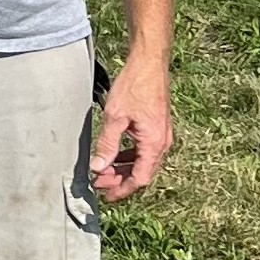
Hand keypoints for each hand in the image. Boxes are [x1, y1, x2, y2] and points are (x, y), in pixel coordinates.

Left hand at [89, 57, 171, 201]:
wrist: (149, 64)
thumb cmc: (134, 86)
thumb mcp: (115, 117)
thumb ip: (107, 144)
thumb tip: (98, 167)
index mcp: (154, 144)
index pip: (140, 179)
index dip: (122, 189)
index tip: (105, 195)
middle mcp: (162, 143)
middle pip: (142, 173)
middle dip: (120, 180)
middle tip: (98, 182)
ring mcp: (160, 135)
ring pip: (142, 162)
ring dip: (123, 168)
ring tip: (102, 170)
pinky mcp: (156, 128)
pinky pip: (143, 150)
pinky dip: (128, 156)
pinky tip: (114, 155)